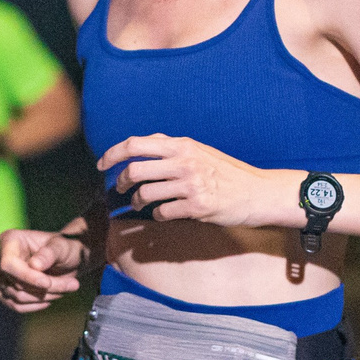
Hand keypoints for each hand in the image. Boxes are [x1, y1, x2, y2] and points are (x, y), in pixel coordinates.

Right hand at [0, 225, 91, 312]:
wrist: (65, 261)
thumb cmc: (63, 249)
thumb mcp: (62, 247)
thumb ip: (50, 253)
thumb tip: (34, 265)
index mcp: (10, 240)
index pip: (9, 264)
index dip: (27, 277)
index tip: (47, 283)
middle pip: (15, 283)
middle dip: (44, 288)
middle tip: (73, 285)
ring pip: (17, 296)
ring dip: (44, 297)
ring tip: (66, 289)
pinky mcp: (3, 291)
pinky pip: (15, 305)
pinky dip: (36, 305)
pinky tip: (50, 299)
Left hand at [96, 134, 284, 227]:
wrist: (257, 192)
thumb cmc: (228, 173)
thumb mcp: (201, 151)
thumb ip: (173, 148)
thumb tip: (142, 146)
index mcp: (183, 145)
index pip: (136, 144)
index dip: (112, 154)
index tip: (102, 165)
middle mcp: (185, 161)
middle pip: (135, 170)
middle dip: (121, 183)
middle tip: (120, 190)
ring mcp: (191, 184)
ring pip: (145, 194)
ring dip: (137, 202)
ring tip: (140, 204)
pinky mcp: (197, 206)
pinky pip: (162, 213)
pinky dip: (158, 215)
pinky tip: (164, 214)